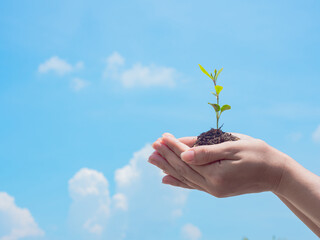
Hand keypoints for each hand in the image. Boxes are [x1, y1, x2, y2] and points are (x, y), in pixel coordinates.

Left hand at [149, 133, 286, 197]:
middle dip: (166, 156)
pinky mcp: (215, 190)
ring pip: (184, 177)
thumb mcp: (233, 147)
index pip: (187, 158)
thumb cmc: (257, 153)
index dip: (173, 146)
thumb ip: (206, 152)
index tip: (161, 137)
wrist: (275, 173)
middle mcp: (212, 186)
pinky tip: (165, 179)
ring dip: (167, 167)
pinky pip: (192, 185)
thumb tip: (183, 154)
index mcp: (216, 174)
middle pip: (182, 169)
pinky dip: (178, 182)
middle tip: (151, 147)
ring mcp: (213, 190)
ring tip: (152, 159)